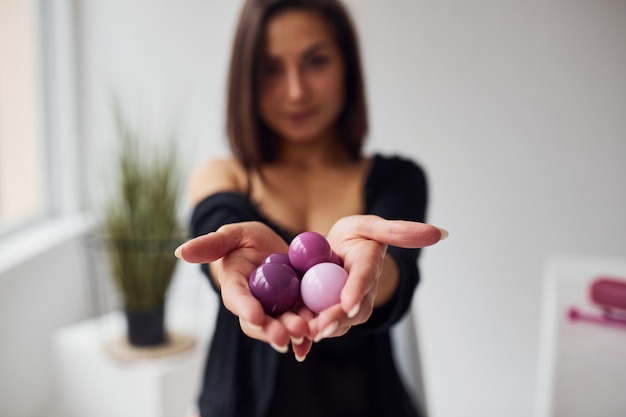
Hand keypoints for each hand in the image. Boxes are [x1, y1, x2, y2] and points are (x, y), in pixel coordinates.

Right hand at [174, 221, 314, 358]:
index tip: (255, 315)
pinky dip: (311, 331)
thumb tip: (179, 252)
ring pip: (283, 326)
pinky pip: (303, 323)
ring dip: (294, 332)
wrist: (274, 248)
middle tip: (284, 335)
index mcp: (235, 288)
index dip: (246, 308)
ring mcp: (276, 310)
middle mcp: (254, 305)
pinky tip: (318, 333)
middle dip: (271, 330)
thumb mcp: (232, 235)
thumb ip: (210, 244)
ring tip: (306, 332)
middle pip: (260, 323)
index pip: (237, 300)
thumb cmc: (247, 240)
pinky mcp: (296, 309)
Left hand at [307, 215, 445, 342]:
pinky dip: (305, 335)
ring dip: (319, 330)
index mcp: (367, 267)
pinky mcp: (322, 309)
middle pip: (349, 309)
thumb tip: (440, 233)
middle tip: (319, 327)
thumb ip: (399, 230)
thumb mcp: (372, 226)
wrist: (338, 249)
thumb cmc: (358, 235)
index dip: (357, 291)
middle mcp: (358, 292)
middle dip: (336, 320)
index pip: (364, 278)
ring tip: (303, 335)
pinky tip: (296, 346)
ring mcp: (341, 303)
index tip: (349, 304)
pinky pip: (315, 323)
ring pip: (333, 321)